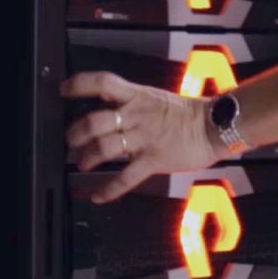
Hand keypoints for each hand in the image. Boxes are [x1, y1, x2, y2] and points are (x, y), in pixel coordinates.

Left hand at [62, 72, 221, 202]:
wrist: (213, 126)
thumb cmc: (186, 114)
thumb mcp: (154, 98)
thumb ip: (131, 103)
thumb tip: (107, 106)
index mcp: (136, 96)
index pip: (102, 82)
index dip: (79, 85)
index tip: (64, 90)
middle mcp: (136, 115)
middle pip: (95, 121)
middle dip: (75, 133)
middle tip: (69, 140)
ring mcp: (144, 138)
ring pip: (105, 147)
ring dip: (87, 157)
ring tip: (81, 163)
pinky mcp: (154, 160)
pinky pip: (125, 177)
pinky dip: (108, 189)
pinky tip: (97, 195)